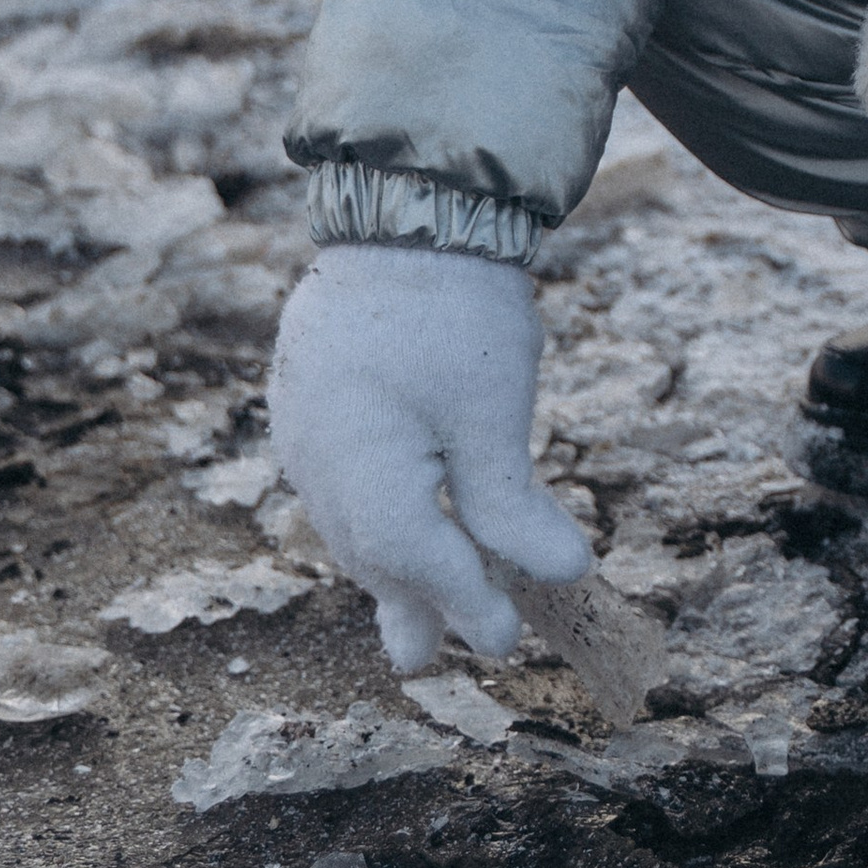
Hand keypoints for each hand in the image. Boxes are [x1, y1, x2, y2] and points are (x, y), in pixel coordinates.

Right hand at [266, 244, 591, 674]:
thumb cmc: (456, 314)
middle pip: (371, 552)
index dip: (465, 604)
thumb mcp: (494, 416)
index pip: (418, 563)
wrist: (405, 207)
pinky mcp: (308, 394)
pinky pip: (337, 477)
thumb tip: (565, 575)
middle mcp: (316, 464)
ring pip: (348, 518)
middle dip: (408, 602)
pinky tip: (388, 513)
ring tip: (408, 606)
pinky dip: (371, 509)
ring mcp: (303, 427)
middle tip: (424, 660)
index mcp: (362, 479)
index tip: (505, 640)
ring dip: (387, 560)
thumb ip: (513, 508)